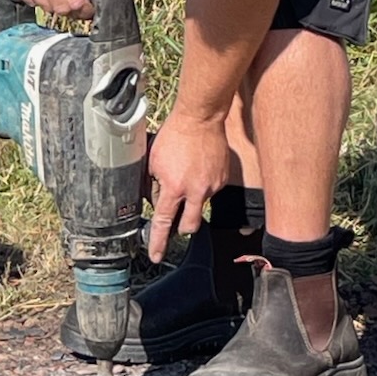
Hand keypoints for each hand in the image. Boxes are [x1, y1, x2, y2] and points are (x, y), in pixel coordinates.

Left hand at [146, 111, 229, 260]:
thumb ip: (153, 187)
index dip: (158, 242)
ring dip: (191, 198)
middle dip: (181, 227)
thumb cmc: (173, 138)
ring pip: (200, 205)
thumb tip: (155, 203)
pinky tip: (196, 168)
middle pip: (189, 226)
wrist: (199, 119)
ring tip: (184, 173)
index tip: (156, 256)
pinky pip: (209, 191)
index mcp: (174, 188)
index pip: (164, 222)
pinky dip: (201, 185)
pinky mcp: (223, 179)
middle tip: (175, 217)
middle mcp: (196, 191)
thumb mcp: (153, 163)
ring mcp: (213, 186)